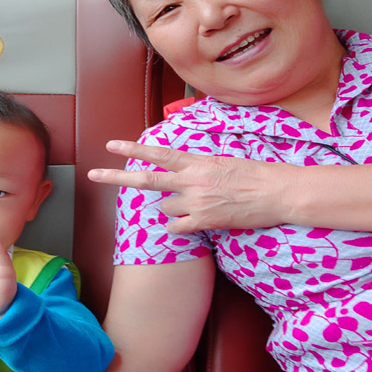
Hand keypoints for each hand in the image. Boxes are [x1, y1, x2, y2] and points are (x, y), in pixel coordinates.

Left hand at [87, 140, 296, 233]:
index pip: (158, 153)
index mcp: (198, 161)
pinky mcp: (204, 221)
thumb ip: (198, 164)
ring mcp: (196, 202)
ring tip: (193, 203)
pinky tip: (191, 221)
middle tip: (94, 174)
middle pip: (146, 179)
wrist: (277, 192)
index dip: (132, 149)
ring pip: (163, 207)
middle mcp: (192, 180)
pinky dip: (178, 225)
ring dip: (170, 207)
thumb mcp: (223, 160)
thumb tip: (181, 168)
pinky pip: (176, 227)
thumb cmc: (256, 174)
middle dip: (117, 176)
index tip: (110, 145)